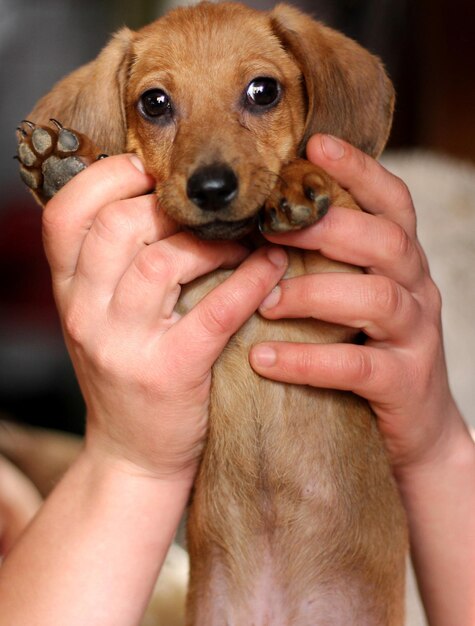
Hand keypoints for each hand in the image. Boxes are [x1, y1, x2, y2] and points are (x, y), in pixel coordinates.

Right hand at [43, 154, 287, 479]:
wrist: (132, 457)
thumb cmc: (126, 377)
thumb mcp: (99, 319)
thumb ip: (111, 267)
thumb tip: (159, 200)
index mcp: (67, 293)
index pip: (65, 215)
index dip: (107, 178)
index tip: (151, 171)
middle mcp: (85, 314)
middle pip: (118, 227)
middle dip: (170, 206)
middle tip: (208, 211)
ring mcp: (123, 345)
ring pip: (162, 262)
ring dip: (213, 242)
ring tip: (242, 240)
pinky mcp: (169, 372)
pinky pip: (214, 311)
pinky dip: (250, 281)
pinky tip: (272, 269)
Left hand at [250, 134, 468, 471]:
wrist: (414, 430)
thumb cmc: (368, 350)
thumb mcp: (354, 297)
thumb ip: (328, 262)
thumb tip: (265, 225)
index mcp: (401, 261)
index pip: (392, 201)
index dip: (360, 169)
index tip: (316, 145)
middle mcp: (416, 288)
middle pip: (387, 239)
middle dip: (329, 227)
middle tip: (272, 228)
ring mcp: (415, 336)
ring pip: (376, 297)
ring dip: (314, 293)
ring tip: (264, 301)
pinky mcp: (403, 383)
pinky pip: (357, 366)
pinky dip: (308, 360)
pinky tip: (264, 359)